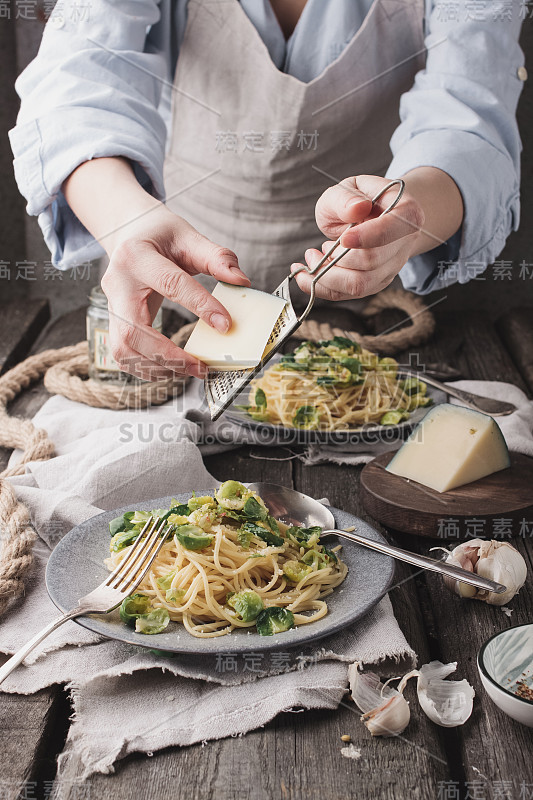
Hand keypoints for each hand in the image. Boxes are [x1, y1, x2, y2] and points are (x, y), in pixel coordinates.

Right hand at [101, 203, 249, 379]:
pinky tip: (173, 368)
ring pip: (123, 350)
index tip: (226, 325)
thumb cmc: (160, 236)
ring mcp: (110, 306)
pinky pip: (123, 355)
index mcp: (136, 256)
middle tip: (201, 367)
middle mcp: (117, 284)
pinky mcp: (113, 323)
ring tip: (190, 370)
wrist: (129, 235)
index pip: (171, 284)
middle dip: (168, 356)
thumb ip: (216, 257)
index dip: (200, 306)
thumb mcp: (188, 236)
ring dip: (157, 367)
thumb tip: (242, 281)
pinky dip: (147, 368)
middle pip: (133, 331)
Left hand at [291, 175, 423, 300]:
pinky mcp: (375, 284)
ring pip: (359, 284)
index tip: (343, 238)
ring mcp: (391, 268)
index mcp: (406, 213)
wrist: (370, 214)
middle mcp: (403, 245)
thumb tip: (357, 208)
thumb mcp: (348, 187)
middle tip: (312, 250)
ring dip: (326, 276)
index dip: (367, 236)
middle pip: (371, 262)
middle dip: (335, 259)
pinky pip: (348, 294)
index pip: (392, 230)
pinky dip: (322, 288)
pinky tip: (306, 276)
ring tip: (311, 258)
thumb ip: (347, 197)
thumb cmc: (358, 199)